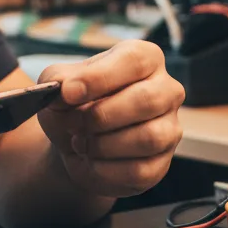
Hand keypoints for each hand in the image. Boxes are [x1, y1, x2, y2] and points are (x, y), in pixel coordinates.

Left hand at [36, 40, 183, 197]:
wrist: (74, 141)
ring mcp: (169, 128)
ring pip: (148, 138)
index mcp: (144, 58)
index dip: (99, 77)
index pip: (133, 60)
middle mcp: (166, 90)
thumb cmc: (73, 103)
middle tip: (72, 122)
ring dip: (103, 144)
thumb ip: (58, 80)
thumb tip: (64, 90)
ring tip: (79, 142)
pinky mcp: (162, 163)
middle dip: (100, 115)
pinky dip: (105, 169)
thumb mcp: (58, 83)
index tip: (69, 93)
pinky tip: (90, 161)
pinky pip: (140, 170)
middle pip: (146, 100)